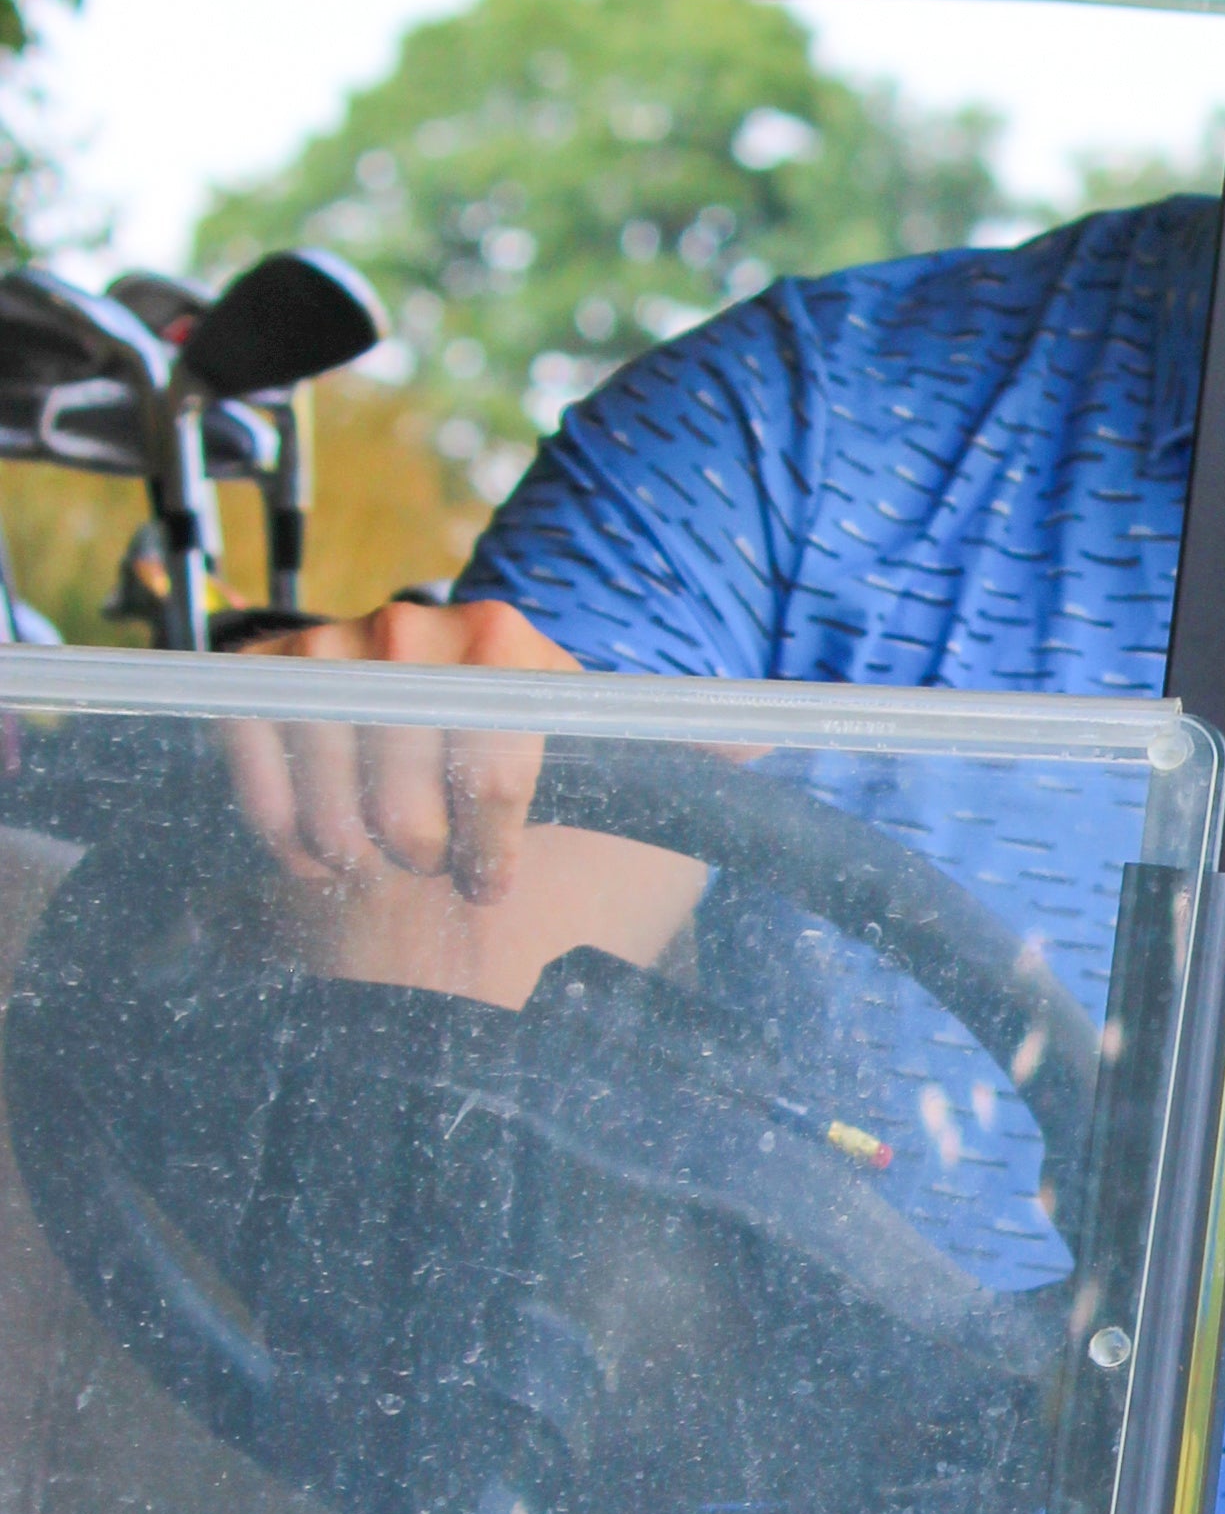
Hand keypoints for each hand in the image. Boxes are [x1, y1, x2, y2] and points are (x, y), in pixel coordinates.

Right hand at [223, 592, 576, 901]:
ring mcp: (324, 647)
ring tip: (381, 855)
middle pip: (406, 812)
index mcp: (498, 639)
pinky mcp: (258, 675)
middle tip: (431, 856)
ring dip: (360, 860)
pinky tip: (319, 856)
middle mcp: (406, 629)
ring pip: (335, 819)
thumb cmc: (506, 717)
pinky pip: (266, 800)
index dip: (488, 854)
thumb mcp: (564, 727)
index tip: (488, 884)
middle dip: (425, 856)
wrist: (425, 660)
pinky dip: (291, 846)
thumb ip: (607, 764)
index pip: (492, 781)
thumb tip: (678, 808)